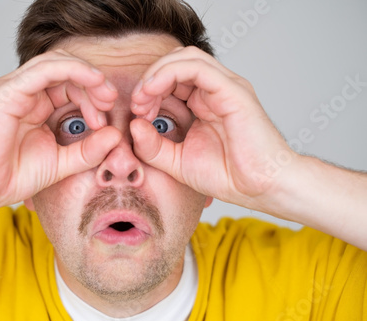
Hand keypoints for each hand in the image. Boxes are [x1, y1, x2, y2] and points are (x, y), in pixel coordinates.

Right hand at [0, 50, 120, 210]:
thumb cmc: (10, 177)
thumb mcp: (61, 163)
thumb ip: (88, 150)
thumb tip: (115, 136)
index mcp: (34, 105)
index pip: (69, 86)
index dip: (93, 96)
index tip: (106, 119)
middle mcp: (24, 92)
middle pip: (66, 71)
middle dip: (94, 83)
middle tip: (110, 102)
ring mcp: (14, 88)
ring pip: (57, 63)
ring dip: (87, 75)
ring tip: (105, 96)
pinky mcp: (7, 91)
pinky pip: (44, 70)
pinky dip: (72, 70)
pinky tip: (93, 80)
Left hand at [130, 46, 294, 209]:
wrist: (260, 188)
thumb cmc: (228, 175)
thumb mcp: (177, 162)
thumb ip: (153, 146)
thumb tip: (133, 125)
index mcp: (204, 102)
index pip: (172, 78)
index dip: (148, 90)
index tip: (135, 114)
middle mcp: (215, 90)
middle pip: (176, 63)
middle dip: (149, 80)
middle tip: (136, 105)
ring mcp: (226, 87)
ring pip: (185, 58)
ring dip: (156, 73)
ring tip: (142, 98)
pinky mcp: (232, 90)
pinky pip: (197, 67)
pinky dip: (169, 73)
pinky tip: (152, 91)